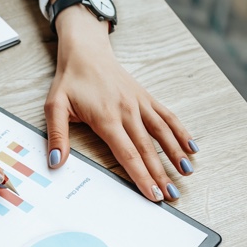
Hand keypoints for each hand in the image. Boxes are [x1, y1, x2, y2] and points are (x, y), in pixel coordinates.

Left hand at [45, 5, 197, 201]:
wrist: (86, 51)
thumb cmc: (70, 80)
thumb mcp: (54, 106)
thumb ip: (57, 135)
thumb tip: (56, 162)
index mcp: (106, 118)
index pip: (127, 154)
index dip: (141, 176)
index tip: (152, 195)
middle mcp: (127, 111)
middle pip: (148, 149)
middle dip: (161, 174)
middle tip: (172, 195)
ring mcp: (139, 103)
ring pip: (162, 132)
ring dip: (176, 154)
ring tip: (187, 173)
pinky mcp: (145, 97)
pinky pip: (167, 116)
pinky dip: (181, 131)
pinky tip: (192, 147)